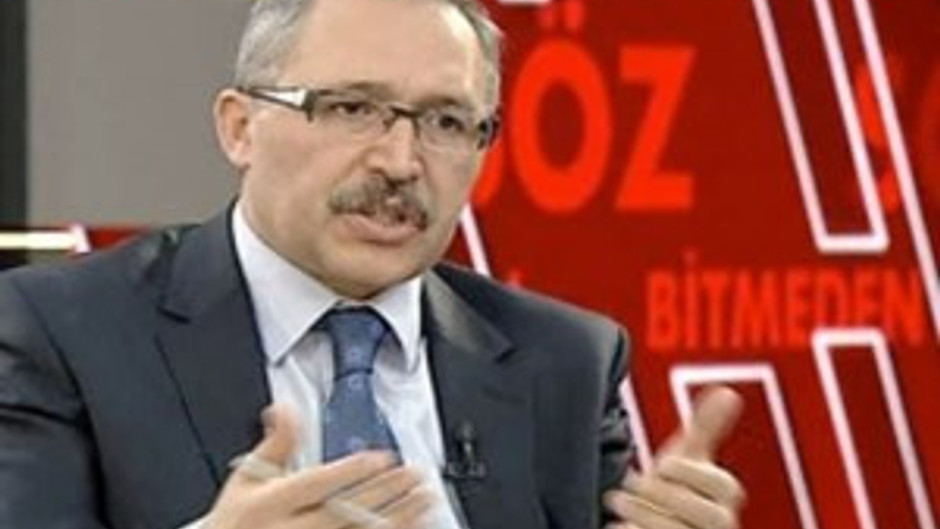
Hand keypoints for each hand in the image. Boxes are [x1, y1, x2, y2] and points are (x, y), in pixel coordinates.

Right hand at [204, 405, 433, 528]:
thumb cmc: (238, 522)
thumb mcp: (246, 479)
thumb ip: (275, 444)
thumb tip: (284, 407)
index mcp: (270, 504)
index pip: (317, 484)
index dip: (351, 471)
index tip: (380, 457)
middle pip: (347, 510)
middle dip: (386, 491)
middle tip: (416, 474)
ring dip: (399, 517)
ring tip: (426, 498)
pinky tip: (414, 524)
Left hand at [604, 386, 745, 528]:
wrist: (651, 528)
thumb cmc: (671, 495)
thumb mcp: (685, 460)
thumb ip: (705, 427)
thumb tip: (729, 391)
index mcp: (721, 503)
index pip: (725, 488)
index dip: (692, 473)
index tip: (662, 463)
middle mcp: (717, 528)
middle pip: (713, 518)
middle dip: (667, 496)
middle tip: (629, 483)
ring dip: (646, 518)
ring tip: (616, 504)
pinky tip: (619, 528)